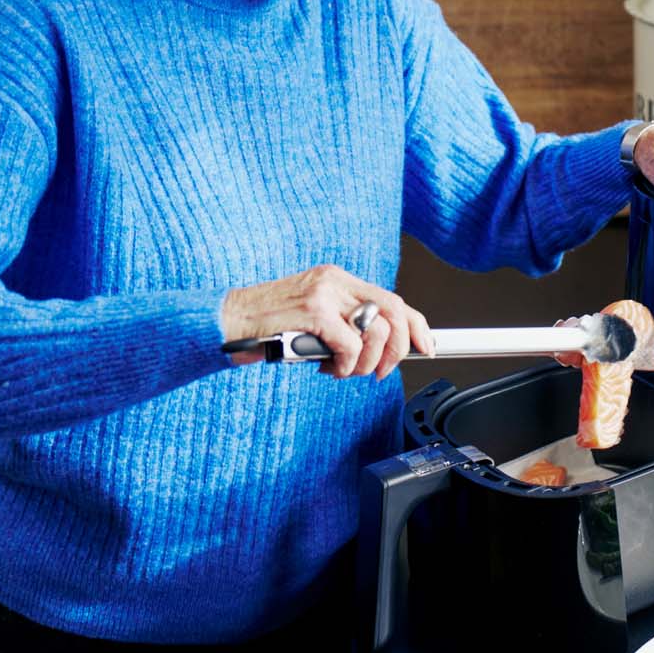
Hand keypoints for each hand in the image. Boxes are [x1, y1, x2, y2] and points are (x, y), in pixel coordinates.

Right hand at [219, 264, 433, 379]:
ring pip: (375, 331)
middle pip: (394, 312)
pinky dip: (345, 364)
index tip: (426, 348)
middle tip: (379, 373)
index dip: (416, 326)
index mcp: (338, 279)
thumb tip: (381, 350)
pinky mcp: (312, 312)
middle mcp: (335, 281)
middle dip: (396, 350)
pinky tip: (326, 368)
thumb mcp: (314, 321)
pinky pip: (349, 345)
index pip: (394, 299)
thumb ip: (344, 325)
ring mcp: (324, 294)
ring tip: (342, 370)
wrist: (226, 322)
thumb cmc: (268, 328)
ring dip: (366, 363)